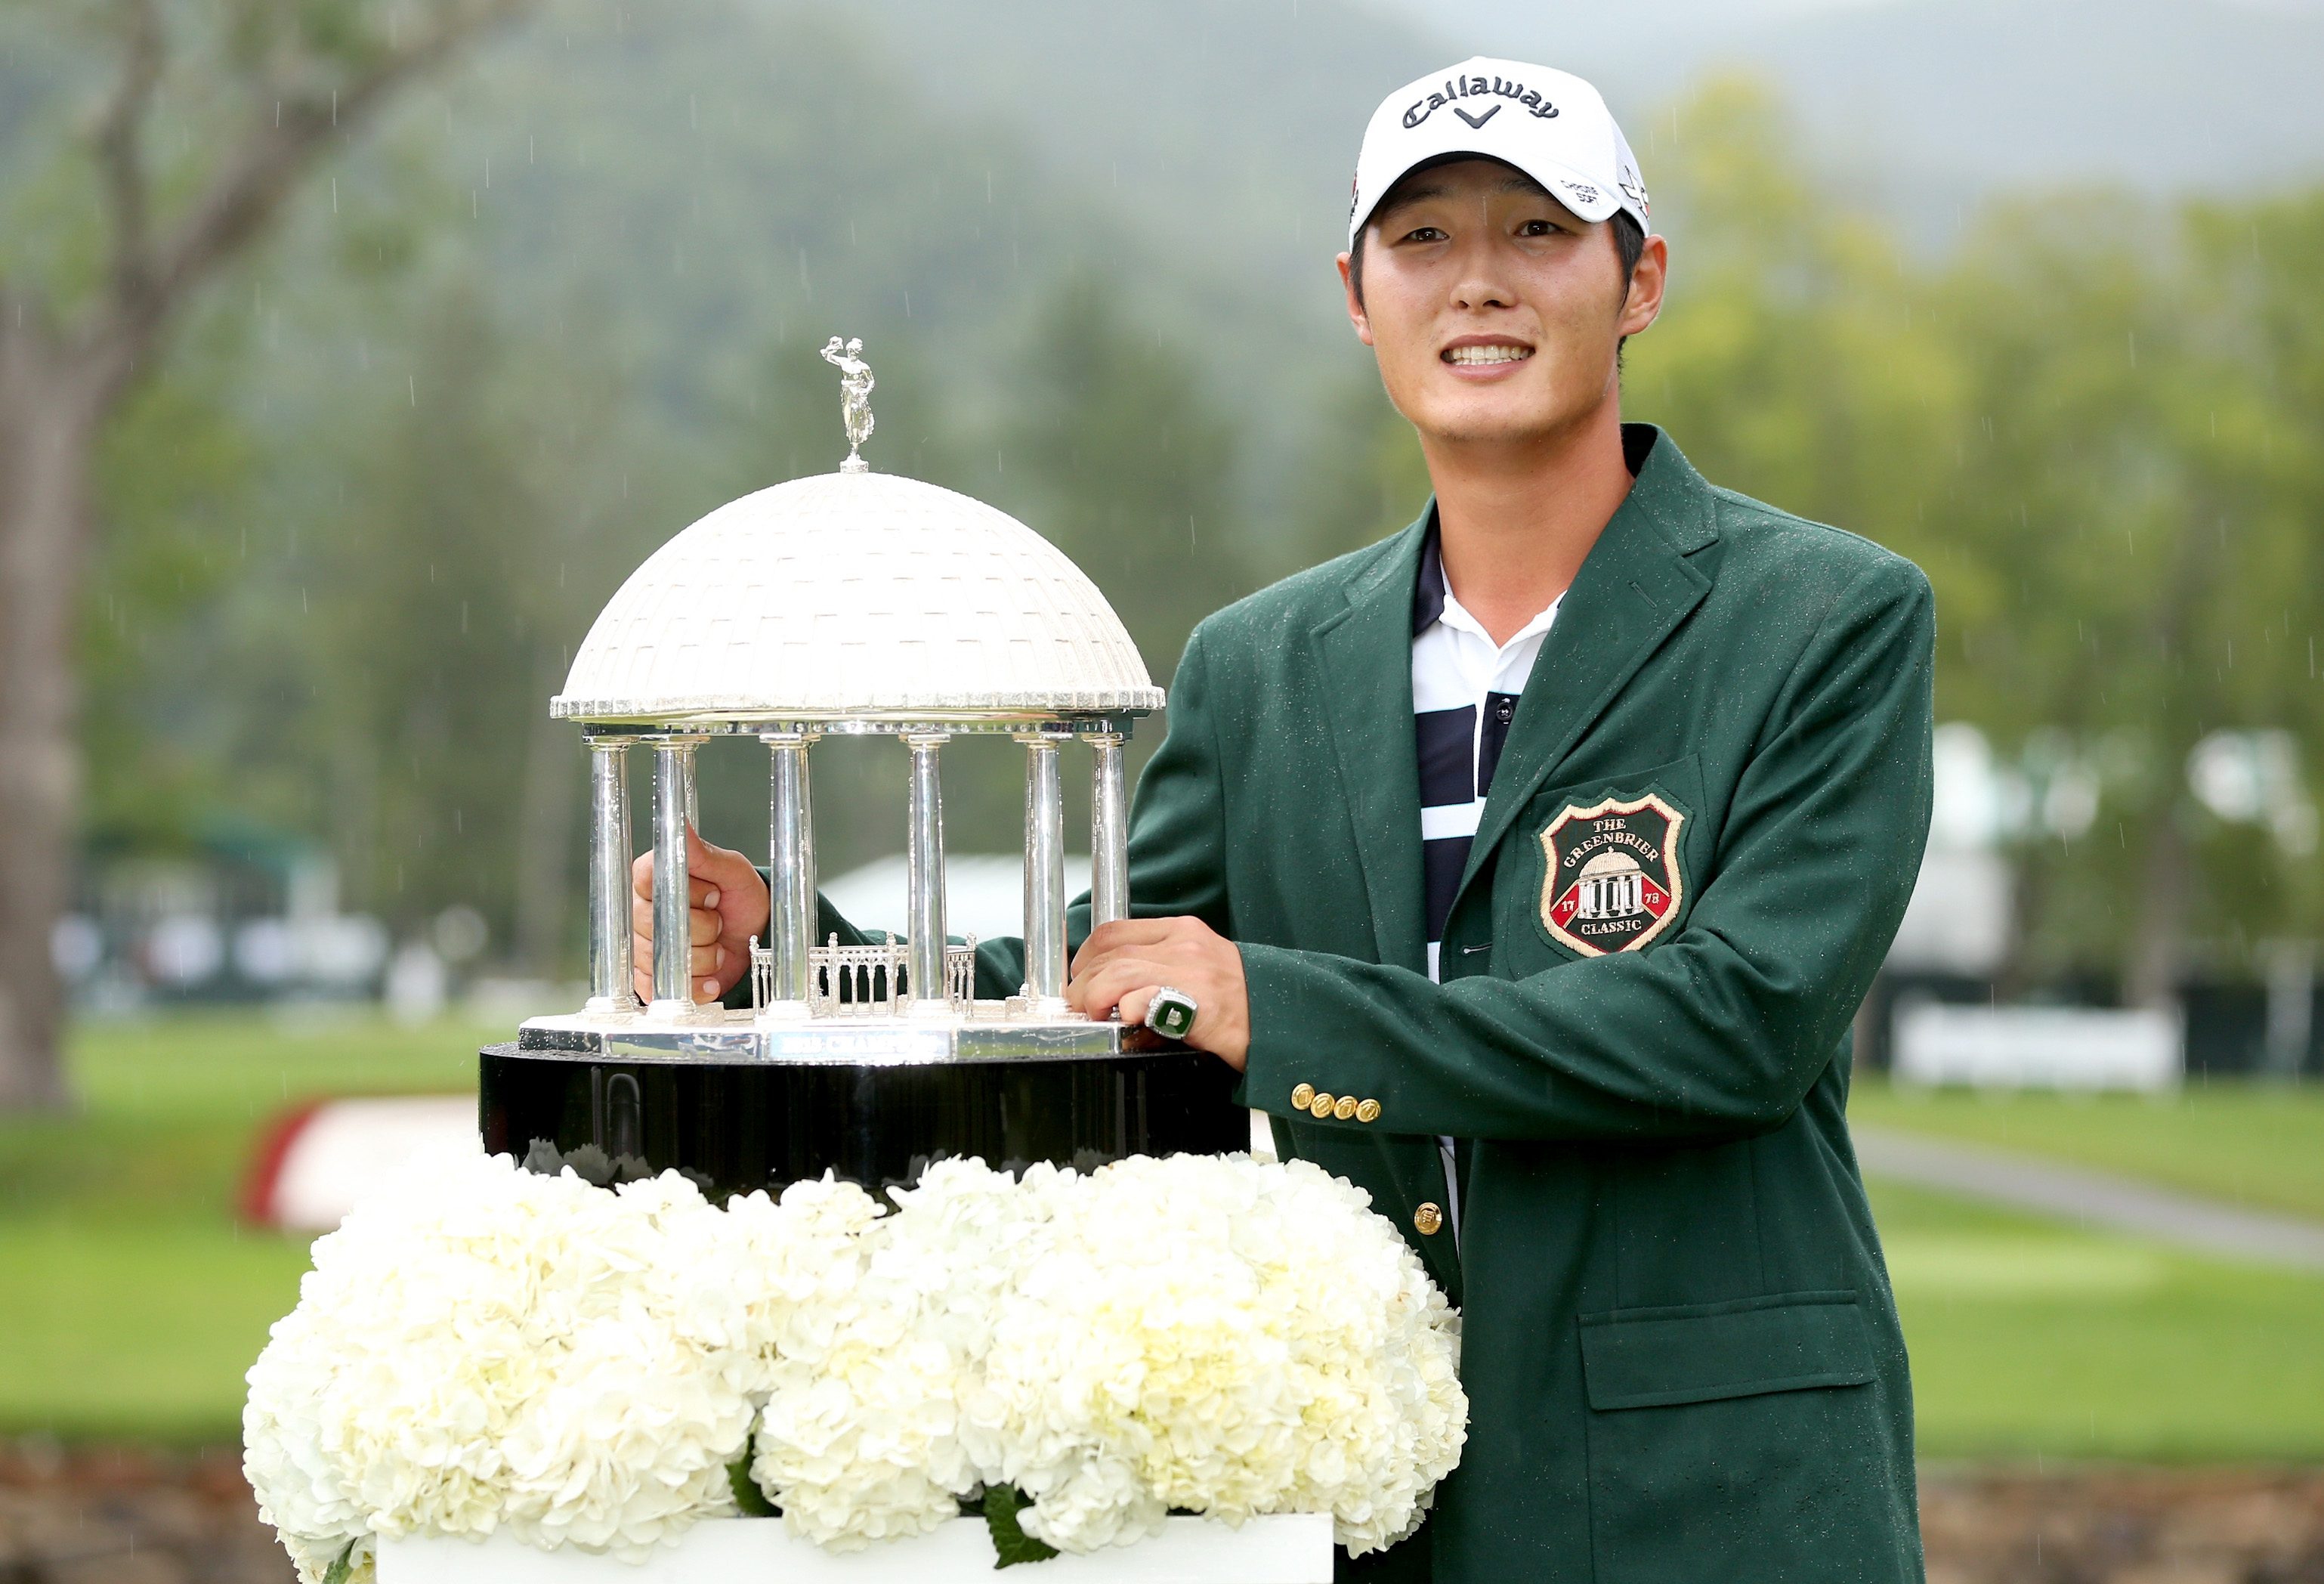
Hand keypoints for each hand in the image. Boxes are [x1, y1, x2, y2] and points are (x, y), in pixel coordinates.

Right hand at [631, 829, 771, 1004]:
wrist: (755, 938)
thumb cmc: (740, 898)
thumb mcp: (732, 872)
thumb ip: (704, 854)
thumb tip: (680, 824)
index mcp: (650, 875)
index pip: (653, 884)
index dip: (691, 895)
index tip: (714, 895)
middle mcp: (639, 909)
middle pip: (656, 926)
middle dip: (703, 929)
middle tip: (719, 921)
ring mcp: (640, 946)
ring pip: (662, 960)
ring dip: (702, 958)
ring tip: (717, 946)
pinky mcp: (649, 978)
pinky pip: (662, 988)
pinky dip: (696, 985)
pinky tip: (711, 976)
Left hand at [1066, 917, 1250, 1070]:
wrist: (1283, 1019)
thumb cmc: (1242, 1000)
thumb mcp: (1200, 967)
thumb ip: (1161, 968)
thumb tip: (1117, 994)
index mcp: (1182, 930)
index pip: (1114, 931)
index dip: (1085, 956)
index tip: (1078, 977)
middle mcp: (1184, 943)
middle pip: (1109, 952)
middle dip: (1082, 982)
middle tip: (1080, 1007)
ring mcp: (1191, 970)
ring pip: (1117, 971)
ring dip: (1093, 997)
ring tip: (1095, 1016)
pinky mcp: (1198, 1000)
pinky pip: (1144, 997)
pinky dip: (1126, 1009)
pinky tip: (1127, 1022)